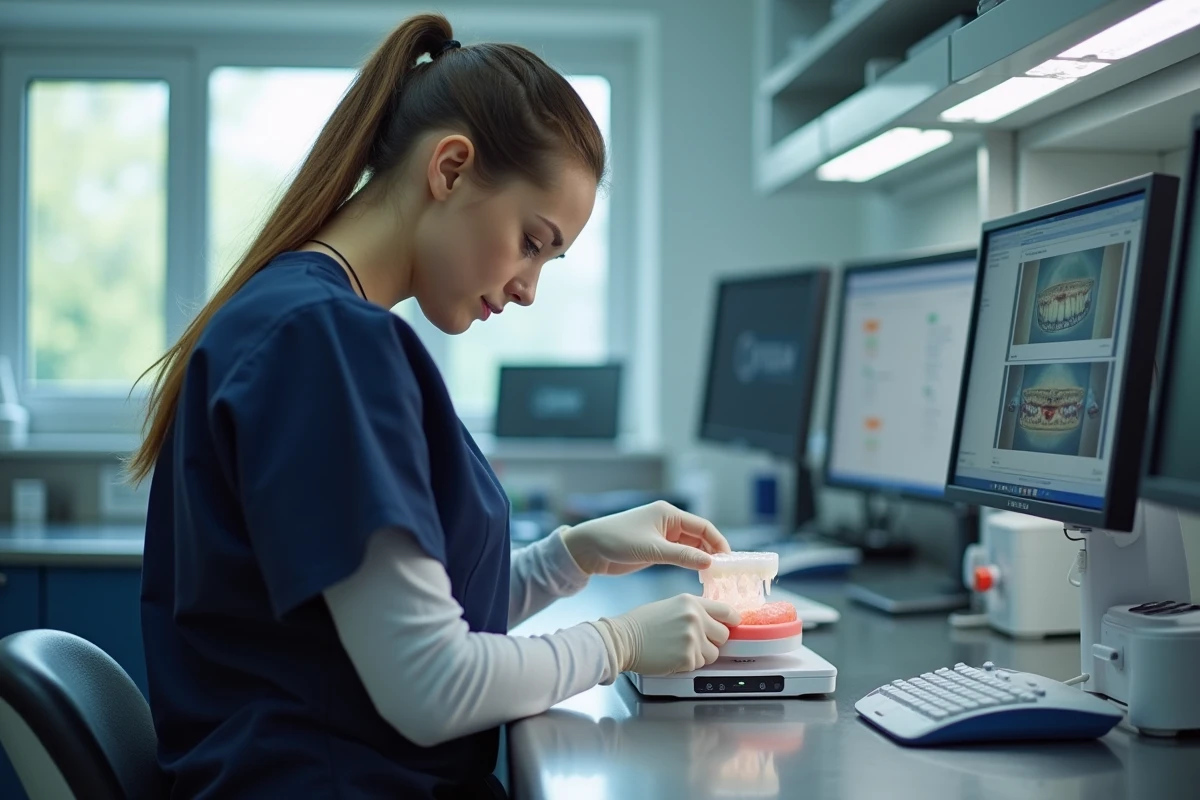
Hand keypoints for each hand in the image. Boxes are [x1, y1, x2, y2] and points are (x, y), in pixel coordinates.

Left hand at [560, 501, 730, 575]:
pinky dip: (689, 563)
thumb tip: (710, 562)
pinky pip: (679, 554)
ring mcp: (662, 536)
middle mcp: (668, 522)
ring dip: (701, 558)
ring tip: (713, 576)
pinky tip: (697, 575)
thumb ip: (682, 556)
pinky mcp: (655, 548)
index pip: (703, 526)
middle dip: (712, 551)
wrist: (589, 548)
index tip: (729, 560)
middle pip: (699, 536)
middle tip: (723, 572)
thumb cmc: (617, 541)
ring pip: (690, 547)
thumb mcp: (652, 549)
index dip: (718, 542)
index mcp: (668, 513)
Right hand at [596, 594, 739, 675]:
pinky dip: (687, 665)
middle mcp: (695, 618)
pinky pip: (699, 665)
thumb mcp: (670, 605)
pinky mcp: (687, 658)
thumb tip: (713, 622)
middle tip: (694, 642)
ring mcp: (692, 638)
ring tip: (678, 649)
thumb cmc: (641, 624)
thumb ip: (693, 611)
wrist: (623, 639)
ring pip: (713, 654)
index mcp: (691, 602)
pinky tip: (672, 657)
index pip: (726, 611)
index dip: (732, 621)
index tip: (732, 626)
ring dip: (700, 655)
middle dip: (712, 641)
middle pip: (724, 635)